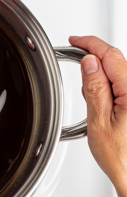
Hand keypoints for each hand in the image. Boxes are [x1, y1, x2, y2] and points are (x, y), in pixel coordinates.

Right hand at [69, 36, 126, 196]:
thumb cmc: (122, 156)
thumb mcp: (99, 122)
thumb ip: (95, 89)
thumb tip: (89, 63)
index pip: (110, 56)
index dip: (90, 44)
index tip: (75, 40)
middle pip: (116, 60)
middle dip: (94, 55)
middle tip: (75, 54)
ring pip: (118, 71)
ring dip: (100, 71)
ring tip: (88, 89)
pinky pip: (122, 83)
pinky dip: (108, 82)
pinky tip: (100, 95)